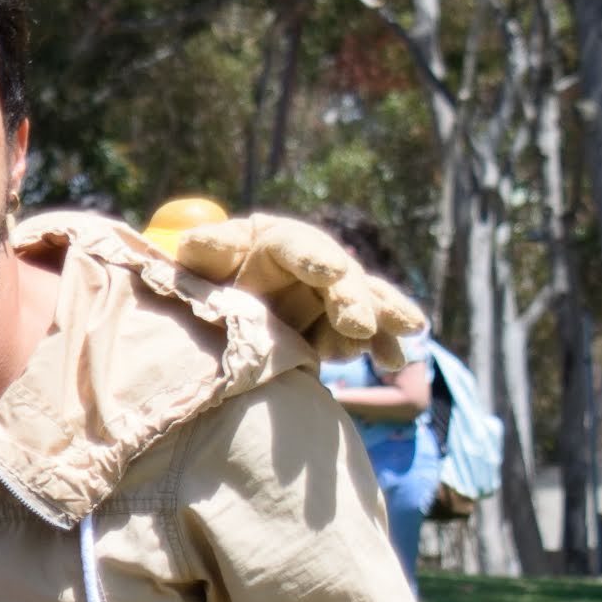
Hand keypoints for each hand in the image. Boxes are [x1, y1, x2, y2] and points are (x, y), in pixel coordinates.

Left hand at [157, 210, 425, 358]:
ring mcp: (328, 293)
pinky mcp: (339, 324)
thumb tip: (193, 243)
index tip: (331, 271)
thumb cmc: (205, 282)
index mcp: (271, 241)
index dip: (312, 257)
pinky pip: (368, 332)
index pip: (293, 245)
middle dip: (352, 298)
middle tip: (358, 324)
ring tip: (408, 329)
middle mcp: (308, 261)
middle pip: (336, 275)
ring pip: (364, 298)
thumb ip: (204, 254)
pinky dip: (382, 343)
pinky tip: (393, 360)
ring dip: (384, 315)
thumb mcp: (199, 267)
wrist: (216, 316)